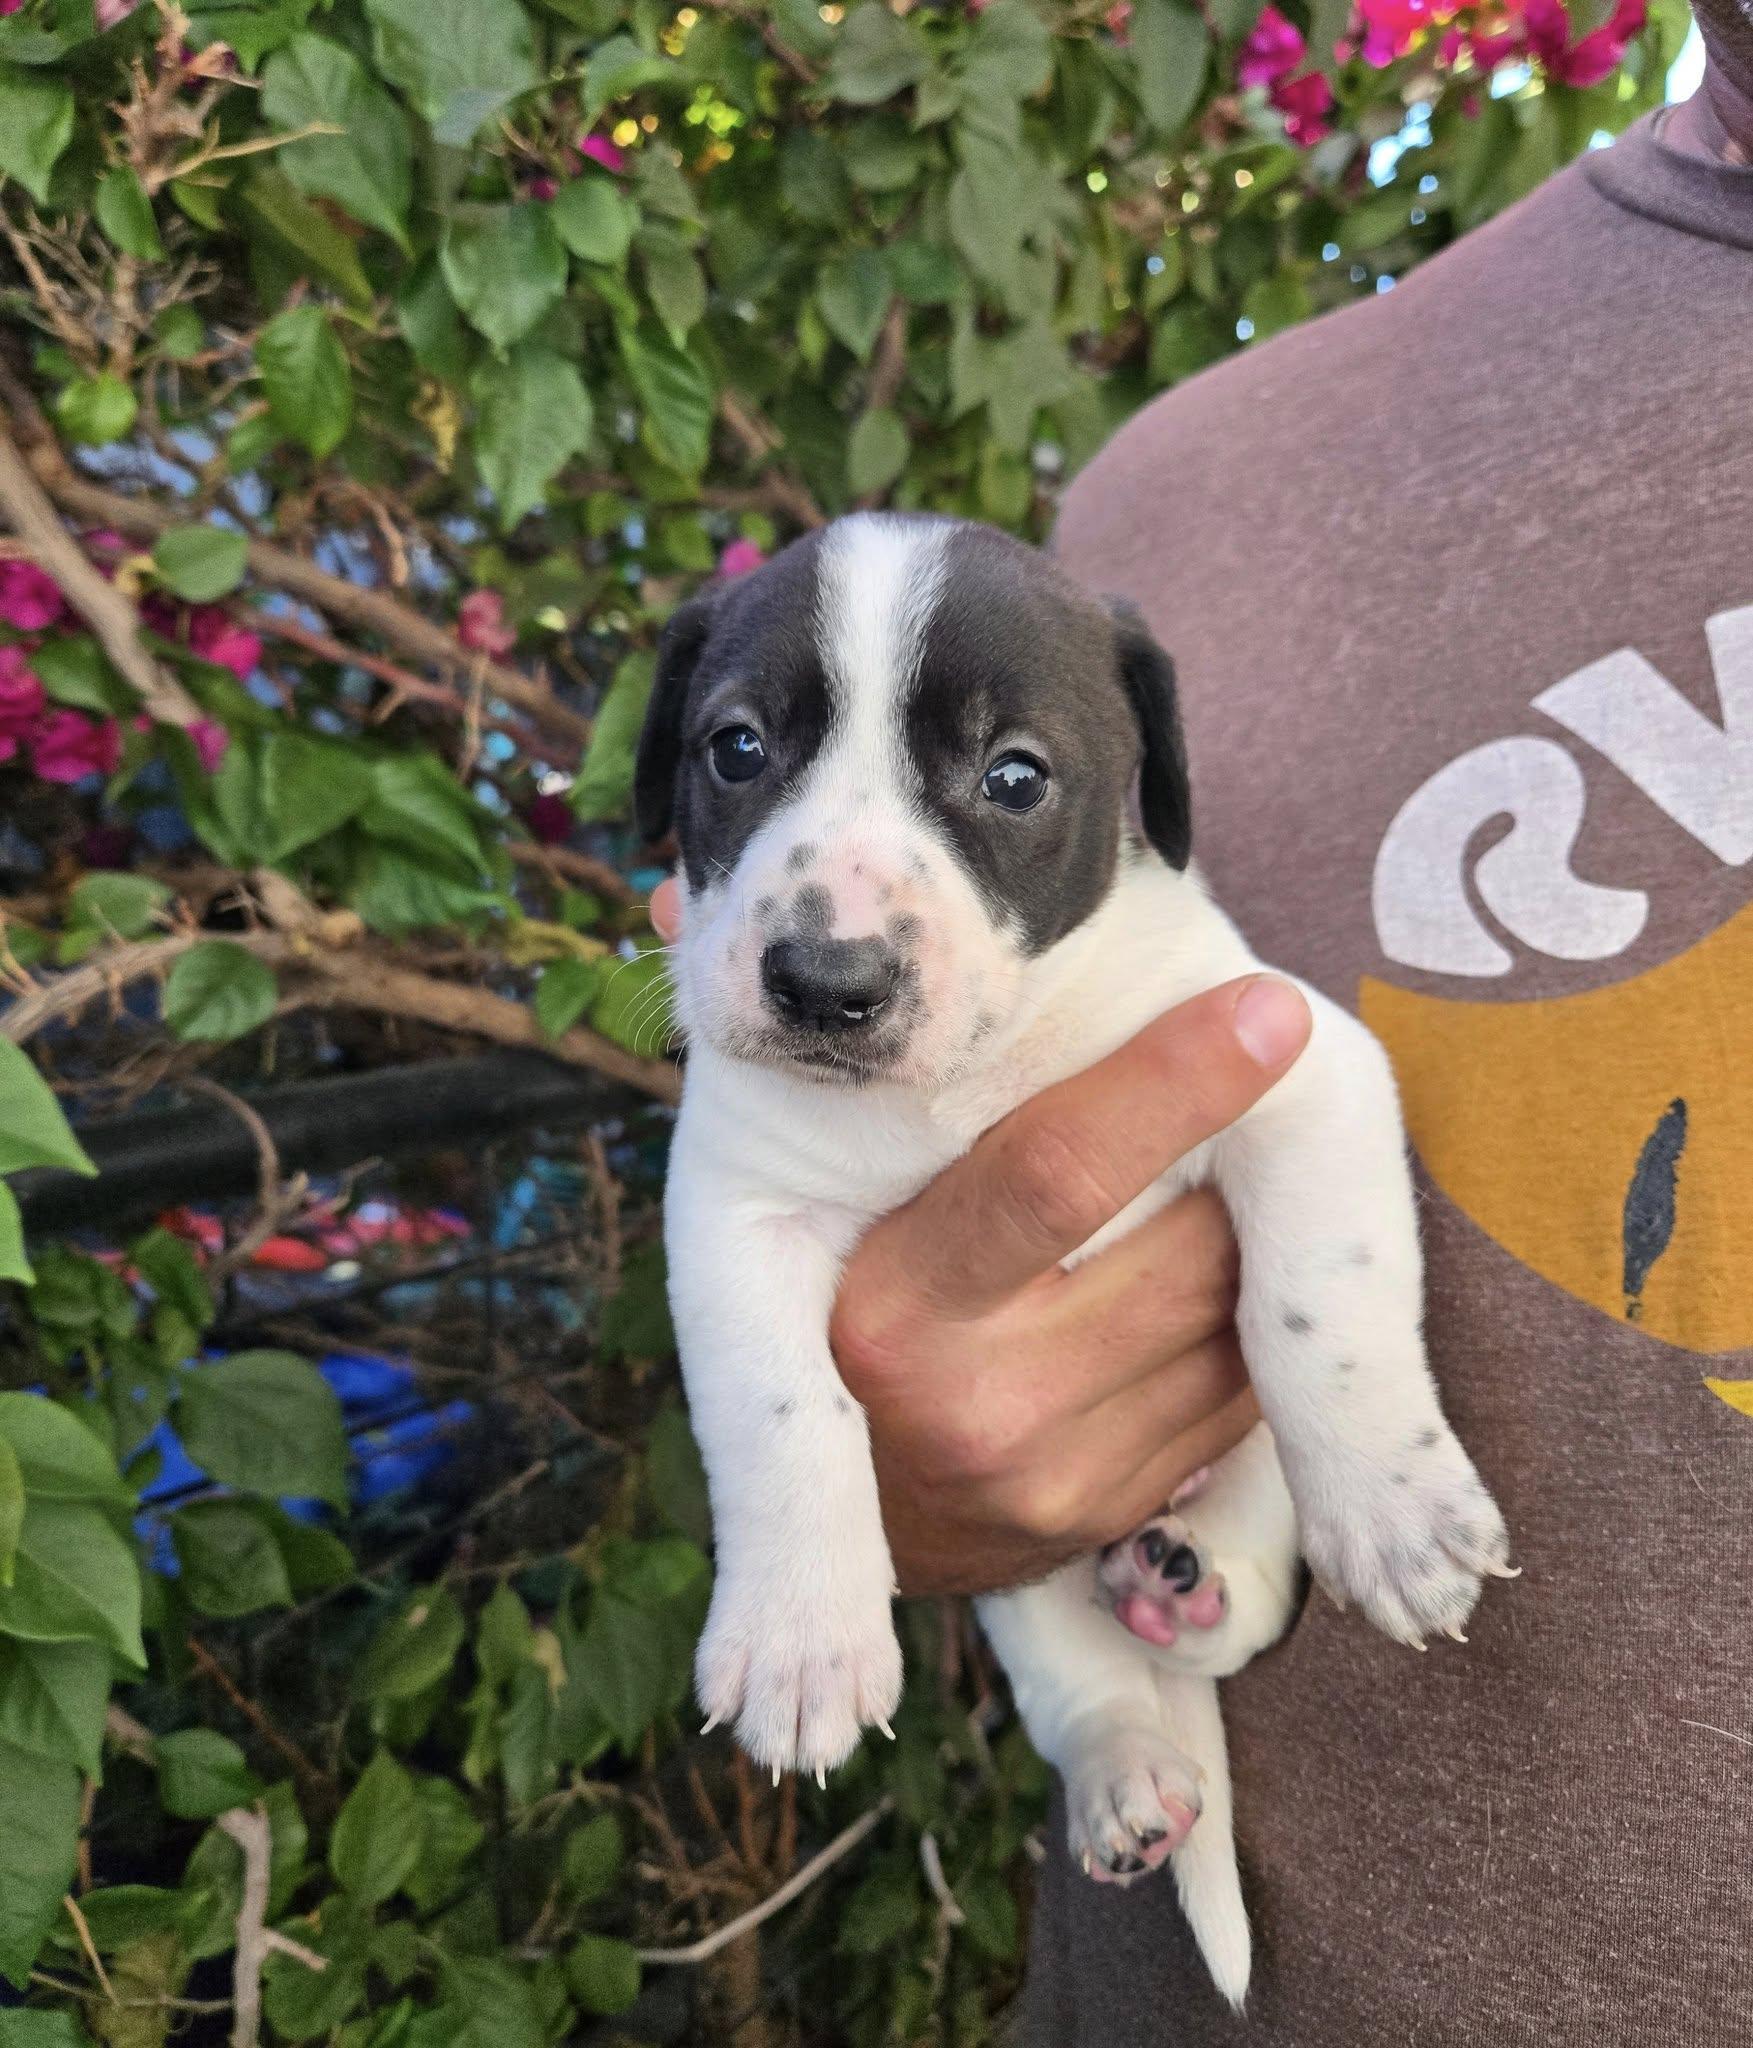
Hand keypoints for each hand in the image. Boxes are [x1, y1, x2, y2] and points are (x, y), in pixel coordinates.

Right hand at [647, 880, 1311, 1595]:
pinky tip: (1204, 1276)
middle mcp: (974, 1402)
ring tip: (1209, 1180)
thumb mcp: (775, 1203)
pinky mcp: (1115, 1516)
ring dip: (1243, 1234)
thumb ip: (775, 1059)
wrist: (847, 1523)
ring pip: (1224, 1315)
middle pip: (1175, 1242)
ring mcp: (1054, 1475)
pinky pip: (1235, 1394)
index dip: (1168, 1081)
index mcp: (888, 1306)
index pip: (1048, 1173)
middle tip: (1254, 1081)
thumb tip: (655, 898)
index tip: (1269, 1008)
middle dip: (1227, 1160)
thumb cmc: (819, 1311)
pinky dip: (1244, 1320)